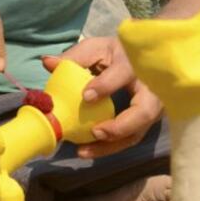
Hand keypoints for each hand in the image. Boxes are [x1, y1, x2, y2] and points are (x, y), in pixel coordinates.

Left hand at [41, 36, 162, 158]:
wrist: (136, 59)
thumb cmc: (111, 54)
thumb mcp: (94, 49)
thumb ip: (73, 57)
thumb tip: (48, 62)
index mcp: (133, 63)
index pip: (124, 74)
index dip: (106, 86)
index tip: (86, 96)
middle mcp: (150, 87)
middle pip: (144, 112)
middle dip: (121, 126)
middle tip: (96, 132)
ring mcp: (152, 107)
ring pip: (137, 132)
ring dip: (111, 145)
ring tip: (83, 151)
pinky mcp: (146, 121)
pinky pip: (130, 138)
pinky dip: (109, 148)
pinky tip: (87, 150)